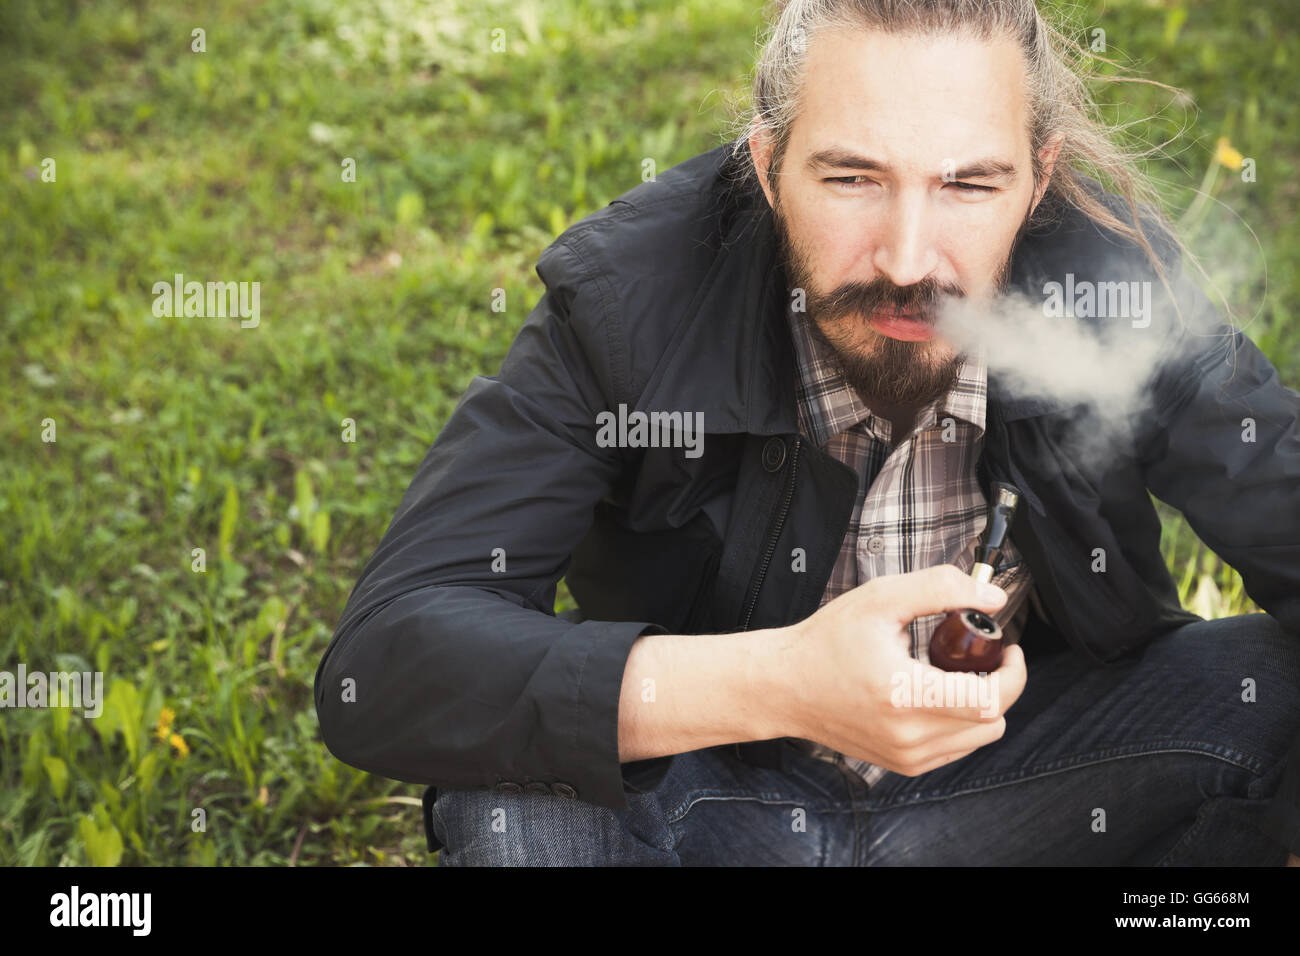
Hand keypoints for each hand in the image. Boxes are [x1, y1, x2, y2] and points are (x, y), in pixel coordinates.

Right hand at [780, 564, 1027, 774]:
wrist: (785, 686)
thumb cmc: (827, 641)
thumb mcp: (881, 599)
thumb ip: (941, 589)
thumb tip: (992, 599)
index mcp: (905, 695)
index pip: (992, 701)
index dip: (1013, 672)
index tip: (1005, 647)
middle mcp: (909, 735)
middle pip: (994, 722)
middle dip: (999, 685)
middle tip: (976, 655)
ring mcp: (906, 756)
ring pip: (979, 738)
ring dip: (980, 706)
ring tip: (950, 674)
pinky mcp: (903, 764)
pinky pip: (955, 748)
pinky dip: (959, 722)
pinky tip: (933, 694)